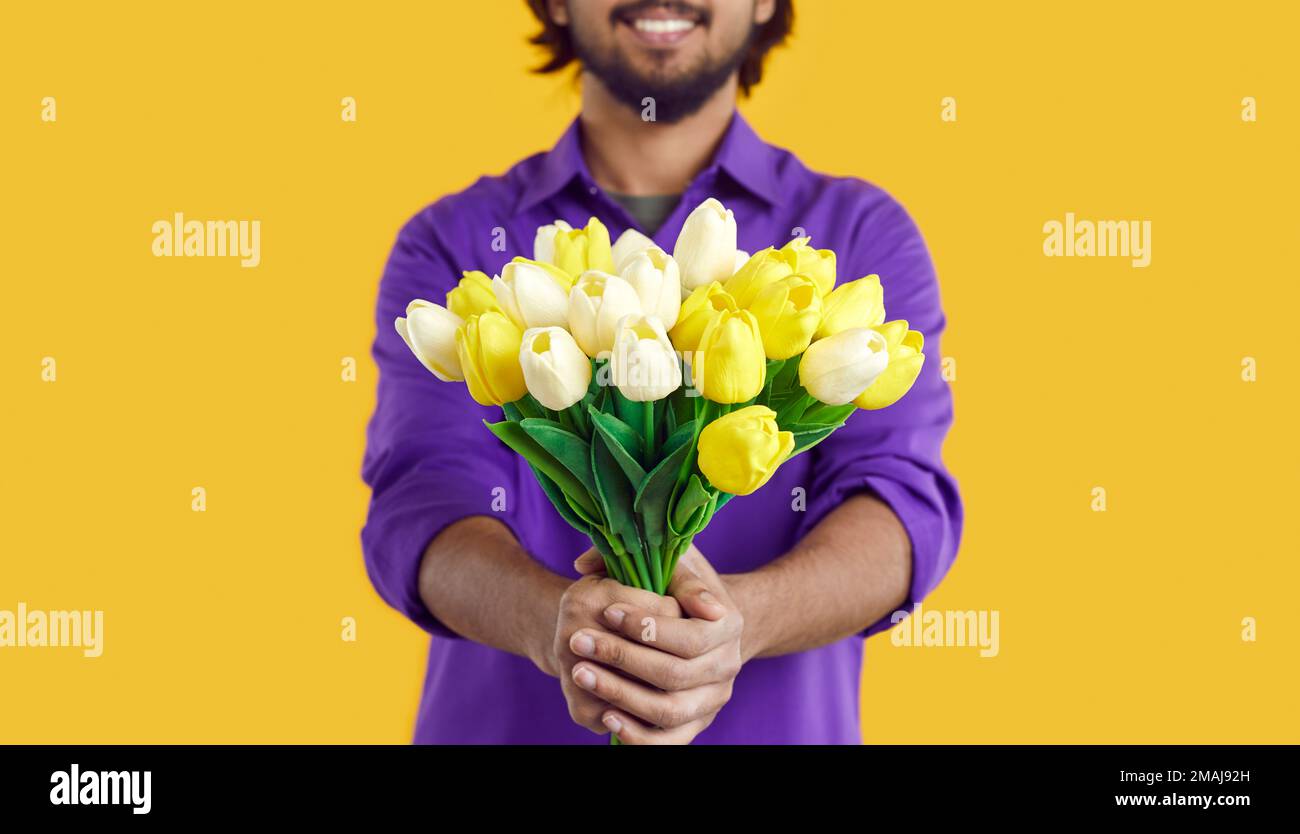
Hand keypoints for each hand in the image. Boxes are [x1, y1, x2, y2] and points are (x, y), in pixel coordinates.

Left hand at [570, 546, 744, 743]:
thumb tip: (584, 565)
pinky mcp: (697, 723)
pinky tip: (606, 716)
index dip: (646, 626)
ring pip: (668, 710)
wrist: (706, 625)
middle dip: (622, 657)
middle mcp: (728, 665)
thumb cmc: (680, 586)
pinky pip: (669, 742)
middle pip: (674, 674)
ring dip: (620, 694)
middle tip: (577, 641)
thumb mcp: (672, 562)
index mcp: (729, 623)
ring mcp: (713, 699)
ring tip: (580, 673)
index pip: (690, 634)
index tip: (607, 611)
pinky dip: (637, 735)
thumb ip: (637, 556)